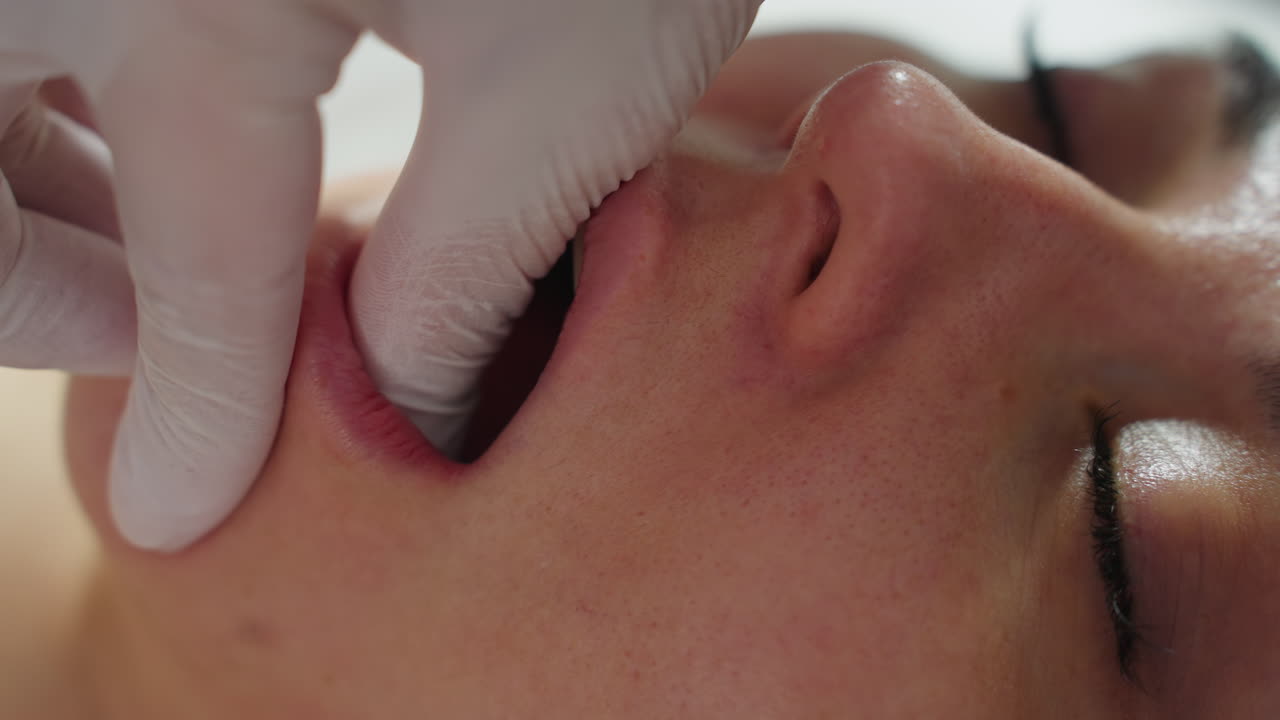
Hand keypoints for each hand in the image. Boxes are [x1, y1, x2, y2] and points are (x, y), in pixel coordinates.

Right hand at [0, 0, 756, 551]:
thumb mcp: (576, 78)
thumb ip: (461, 264)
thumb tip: (394, 396)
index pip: (181, 260)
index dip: (186, 405)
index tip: (182, 509)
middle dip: (18, 266)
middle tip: (132, 331)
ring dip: (19, 168)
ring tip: (142, 247)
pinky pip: (30, 11)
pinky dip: (53, 75)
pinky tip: (145, 120)